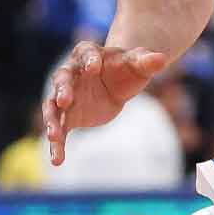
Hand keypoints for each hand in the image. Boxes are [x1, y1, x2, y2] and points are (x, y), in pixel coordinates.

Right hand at [42, 40, 166, 164]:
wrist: (118, 83)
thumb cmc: (127, 69)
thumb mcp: (138, 64)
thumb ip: (147, 61)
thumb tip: (162, 59)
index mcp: (88, 54)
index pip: (86, 54)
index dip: (89, 60)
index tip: (93, 68)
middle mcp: (71, 73)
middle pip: (62, 80)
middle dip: (62, 90)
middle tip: (64, 100)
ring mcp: (66, 96)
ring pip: (54, 107)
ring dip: (52, 120)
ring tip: (54, 136)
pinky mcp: (68, 117)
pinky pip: (59, 130)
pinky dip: (56, 145)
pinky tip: (56, 161)